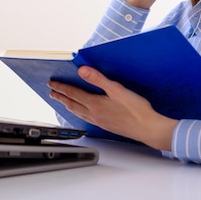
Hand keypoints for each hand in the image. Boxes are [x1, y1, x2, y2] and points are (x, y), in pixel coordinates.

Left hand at [48, 66, 176, 149]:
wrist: (148, 128)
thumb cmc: (136, 110)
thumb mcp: (117, 89)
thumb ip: (98, 79)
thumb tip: (82, 71)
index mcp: (95, 104)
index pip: (73, 94)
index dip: (61, 87)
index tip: (52, 84)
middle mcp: (94, 114)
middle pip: (72, 104)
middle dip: (60, 97)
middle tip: (52, 92)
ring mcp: (99, 121)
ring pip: (78, 112)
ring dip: (68, 105)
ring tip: (63, 102)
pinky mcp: (106, 125)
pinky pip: (86, 118)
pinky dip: (79, 113)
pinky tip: (83, 113)